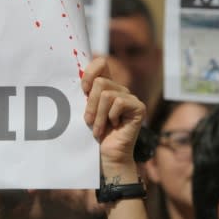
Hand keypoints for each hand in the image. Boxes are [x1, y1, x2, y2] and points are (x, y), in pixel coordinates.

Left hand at [81, 57, 144, 180]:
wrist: (108, 155)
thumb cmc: (96, 133)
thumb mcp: (87, 110)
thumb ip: (86, 93)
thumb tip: (79, 77)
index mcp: (107, 86)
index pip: (101, 63)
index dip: (89, 72)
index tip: (82, 90)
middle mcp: (120, 89)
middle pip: (100, 82)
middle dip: (90, 104)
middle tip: (89, 121)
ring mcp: (131, 97)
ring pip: (107, 95)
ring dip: (98, 115)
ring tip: (98, 128)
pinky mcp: (138, 107)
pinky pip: (119, 103)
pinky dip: (111, 117)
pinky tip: (114, 126)